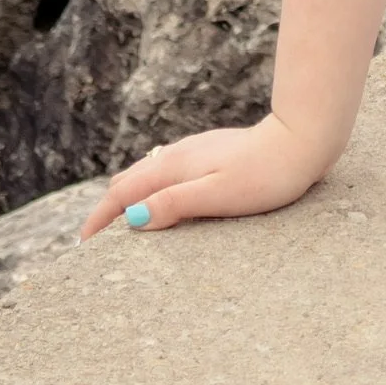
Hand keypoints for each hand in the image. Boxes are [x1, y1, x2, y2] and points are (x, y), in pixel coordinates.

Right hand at [77, 111, 326, 239]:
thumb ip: (174, 204)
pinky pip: (169, 171)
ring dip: (130, 196)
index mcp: (176, 166)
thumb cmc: (265, 175)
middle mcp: (181, 154)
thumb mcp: (217, 195)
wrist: (303, 141)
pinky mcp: (214, 154)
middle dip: (109, 207)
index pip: (124, 192)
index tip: (83, 244)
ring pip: (150, 173)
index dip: (101, 217)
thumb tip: (133, 218)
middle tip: (95, 239)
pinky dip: (152, 188)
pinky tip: (163, 197)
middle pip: (131, 180)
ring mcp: (198, 151)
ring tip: (121, 222)